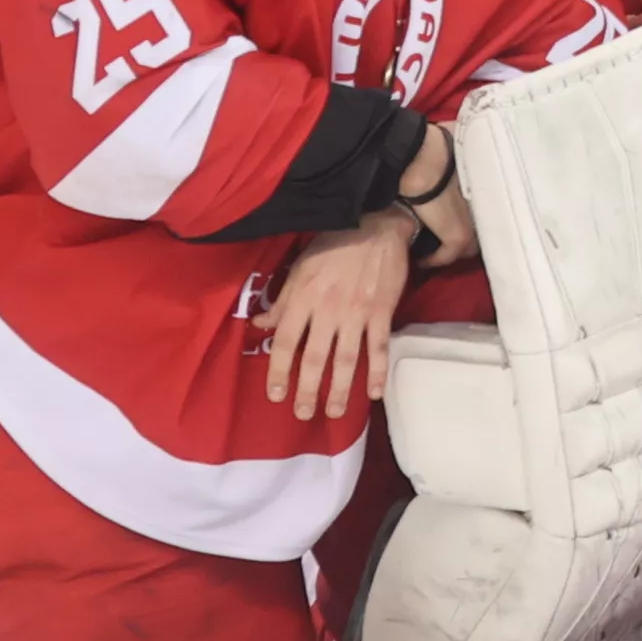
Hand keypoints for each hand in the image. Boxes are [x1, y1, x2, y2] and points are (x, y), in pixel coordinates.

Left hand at [260, 215, 416, 427]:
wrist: (376, 226)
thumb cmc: (332, 245)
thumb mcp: (299, 268)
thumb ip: (282, 301)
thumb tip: (260, 325)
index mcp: (303, 298)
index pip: (285, 341)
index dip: (278, 370)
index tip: (274, 395)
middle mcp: (327, 310)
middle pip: (314, 358)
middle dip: (307, 389)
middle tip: (302, 414)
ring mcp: (356, 314)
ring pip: (346, 359)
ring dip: (340, 389)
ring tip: (333, 413)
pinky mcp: (382, 313)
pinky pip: (379, 347)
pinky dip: (377, 371)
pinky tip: (374, 394)